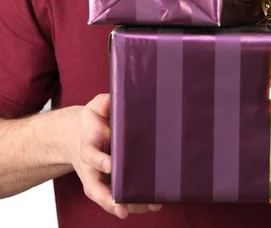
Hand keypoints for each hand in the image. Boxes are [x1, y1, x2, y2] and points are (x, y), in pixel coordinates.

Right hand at [63, 93, 161, 218]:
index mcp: (88, 147)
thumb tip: (112, 100)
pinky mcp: (110, 184)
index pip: (91, 155)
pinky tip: (153, 204)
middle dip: (110, 198)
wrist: (80, 136)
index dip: (101, 161)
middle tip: (123, 207)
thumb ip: (104, 103)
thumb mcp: (96, 107)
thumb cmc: (93, 122)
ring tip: (150, 205)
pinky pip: (120, 197)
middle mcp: (92, 168)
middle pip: (96, 187)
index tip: (111, 165)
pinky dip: (135, 203)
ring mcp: (100, 178)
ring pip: (109, 197)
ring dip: (127, 204)